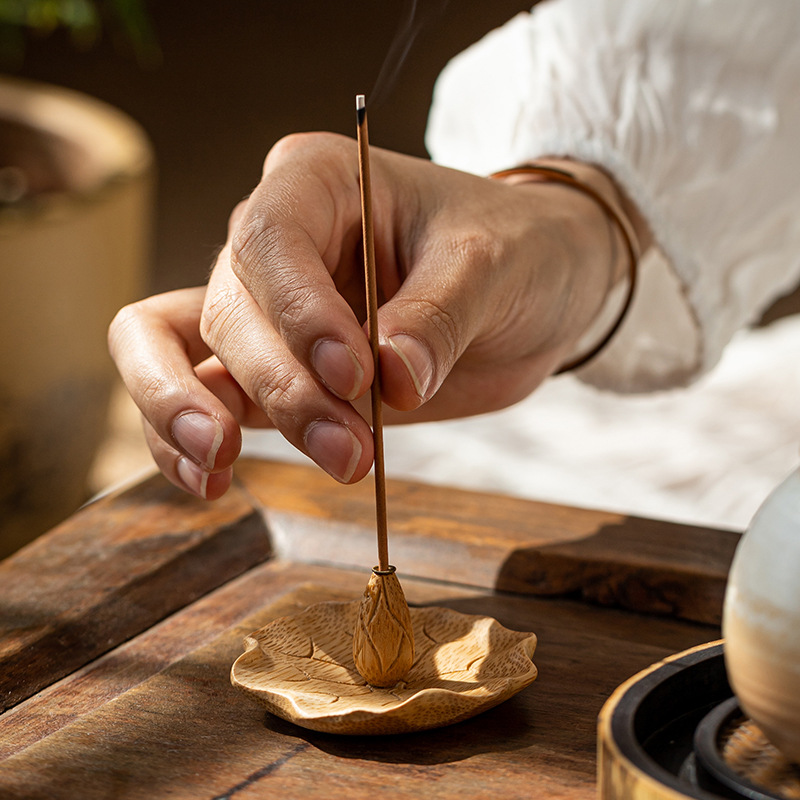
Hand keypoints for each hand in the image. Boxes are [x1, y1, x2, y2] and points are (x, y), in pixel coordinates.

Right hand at [109, 133, 628, 497]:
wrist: (534, 292)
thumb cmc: (515, 250)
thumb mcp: (493, 266)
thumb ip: (438, 318)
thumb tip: (390, 382)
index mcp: (320, 182)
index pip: (270, 238)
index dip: (298, 313)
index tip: (355, 376)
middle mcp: (277, 243)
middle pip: (230, 310)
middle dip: (284, 390)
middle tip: (352, 451)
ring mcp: (270, 310)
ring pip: (192, 358)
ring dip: (220, 421)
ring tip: (277, 469)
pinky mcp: (277, 370)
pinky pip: (204, 398)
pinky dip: (186, 442)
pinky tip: (208, 482)